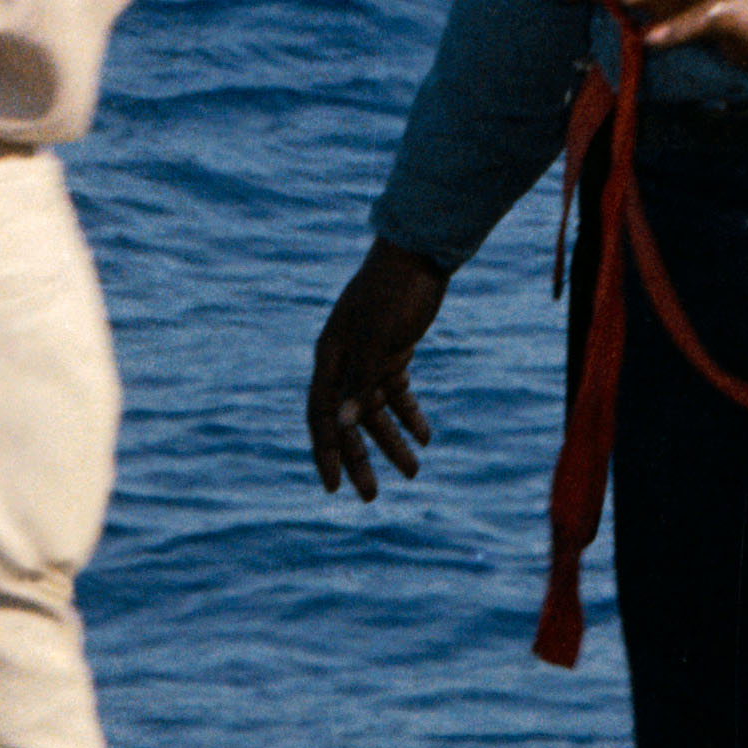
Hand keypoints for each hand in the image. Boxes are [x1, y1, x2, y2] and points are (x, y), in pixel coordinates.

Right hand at [308, 245, 448, 497]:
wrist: (424, 251)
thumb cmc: (396, 292)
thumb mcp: (380, 340)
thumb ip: (361, 382)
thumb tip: (340, 425)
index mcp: (331, 356)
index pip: (320, 415)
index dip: (326, 453)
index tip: (335, 488)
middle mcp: (345, 359)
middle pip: (347, 420)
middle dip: (360, 458)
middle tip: (373, 497)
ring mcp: (369, 355)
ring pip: (375, 409)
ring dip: (392, 441)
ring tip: (414, 471)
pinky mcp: (394, 349)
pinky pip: (396, 391)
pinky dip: (409, 414)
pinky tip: (426, 437)